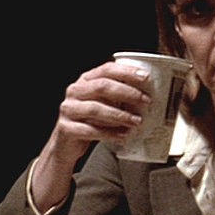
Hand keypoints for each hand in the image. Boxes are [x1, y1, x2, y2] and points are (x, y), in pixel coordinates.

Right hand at [31, 61, 151, 210]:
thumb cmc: (90, 120)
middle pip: (102, 87)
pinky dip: (110, 133)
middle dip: (127, 93)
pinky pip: (90, 130)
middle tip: (146, 101)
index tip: (145, 77)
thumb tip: (148, 95)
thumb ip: (119, 96)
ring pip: (96, 109)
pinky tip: (123, 134)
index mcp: (85, 80)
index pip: (106, 69)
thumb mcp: (103, 103)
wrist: (67, 144)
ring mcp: (68, 110)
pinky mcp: (66, 128)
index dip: (126, 72)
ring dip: (120, 115)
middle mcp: (75, 91)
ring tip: (137, 121)